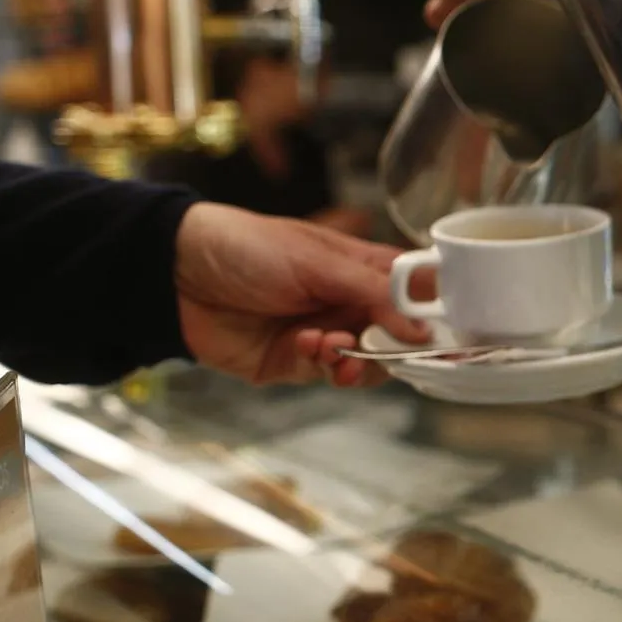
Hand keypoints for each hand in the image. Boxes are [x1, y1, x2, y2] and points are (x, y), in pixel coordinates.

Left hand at [173, 204, 429, 386]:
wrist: (174, 275)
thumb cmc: (249, 248)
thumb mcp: (319, 262)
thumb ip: (373, 295)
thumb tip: (423, 330)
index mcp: (365, 268)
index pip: (419, 293)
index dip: (435, 314)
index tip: (447, 335)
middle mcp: (352, 302)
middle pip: (400, 336)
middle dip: (395, 346)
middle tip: (384, 347)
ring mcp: (326, 334)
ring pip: (369, 362)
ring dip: (359, 360)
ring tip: (333, 349)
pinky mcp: (295, 362)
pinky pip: (329, 374)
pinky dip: (325, 365)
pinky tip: (307, 347)